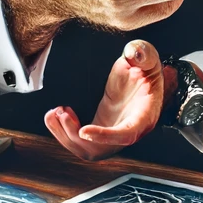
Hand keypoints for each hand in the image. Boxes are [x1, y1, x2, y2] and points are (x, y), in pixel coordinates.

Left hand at [44, 40, 165, 159]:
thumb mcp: (148, 58)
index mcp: (144, 116)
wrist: (141, 77)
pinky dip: (64, 132)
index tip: (84, 131)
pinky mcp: (99, 129)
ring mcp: (111, 133)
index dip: (105, 137)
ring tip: (54, 113)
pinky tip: (57, 115)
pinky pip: (80, 141)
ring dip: (65, 135)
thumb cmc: (146, 70)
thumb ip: (143, 54)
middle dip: (75, 136)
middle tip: (61, 112)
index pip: (126, 134)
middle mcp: (128, 131)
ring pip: (86, 149)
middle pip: (100, 149)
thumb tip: (134, 52)